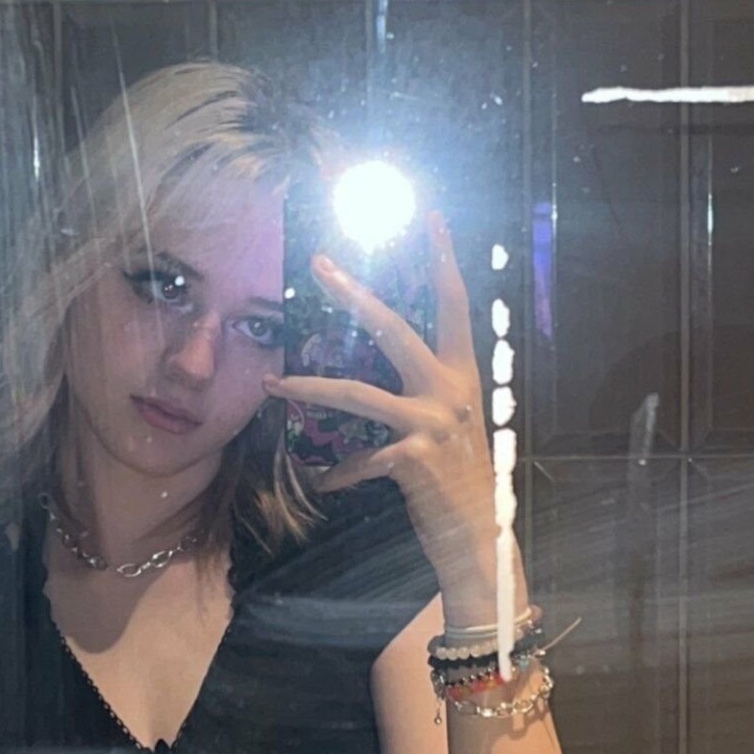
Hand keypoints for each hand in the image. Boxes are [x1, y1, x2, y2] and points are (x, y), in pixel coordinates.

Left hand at [262, 211, 515, 607]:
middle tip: (319, 264)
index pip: (454, 306)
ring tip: (274, 384)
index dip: (443, 259)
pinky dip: (339, 472)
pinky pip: (359, 460)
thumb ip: (429, 396)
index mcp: (462, 377)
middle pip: (396, 329)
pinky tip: (325, 482)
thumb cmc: (461, 481)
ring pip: (359, 394)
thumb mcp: (452, 427)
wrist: (478, 535)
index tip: (429, 217)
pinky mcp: (414, 460)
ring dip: (310, 388)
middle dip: (355, 295)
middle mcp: (451, 392)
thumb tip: (390, 376)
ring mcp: (433, 424)